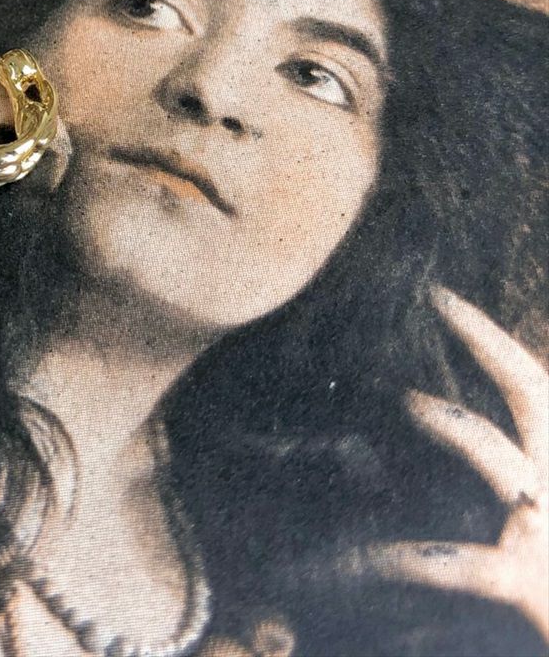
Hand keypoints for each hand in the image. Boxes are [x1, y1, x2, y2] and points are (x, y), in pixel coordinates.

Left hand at [365, 285, 547, 640]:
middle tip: (429, 302)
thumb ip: (462, 481)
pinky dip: (403, 558)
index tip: (439, 294)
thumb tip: (361, 445)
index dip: (487, 337)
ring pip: (498, 456)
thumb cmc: (536, 572)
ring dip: (449, 421)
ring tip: (405, 397)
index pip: (531, 385)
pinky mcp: (529, 586)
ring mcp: (547, 530)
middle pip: (532, 394)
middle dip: (486, 343)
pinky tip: (352, 559)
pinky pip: (459, 564)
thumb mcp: (515, 515)